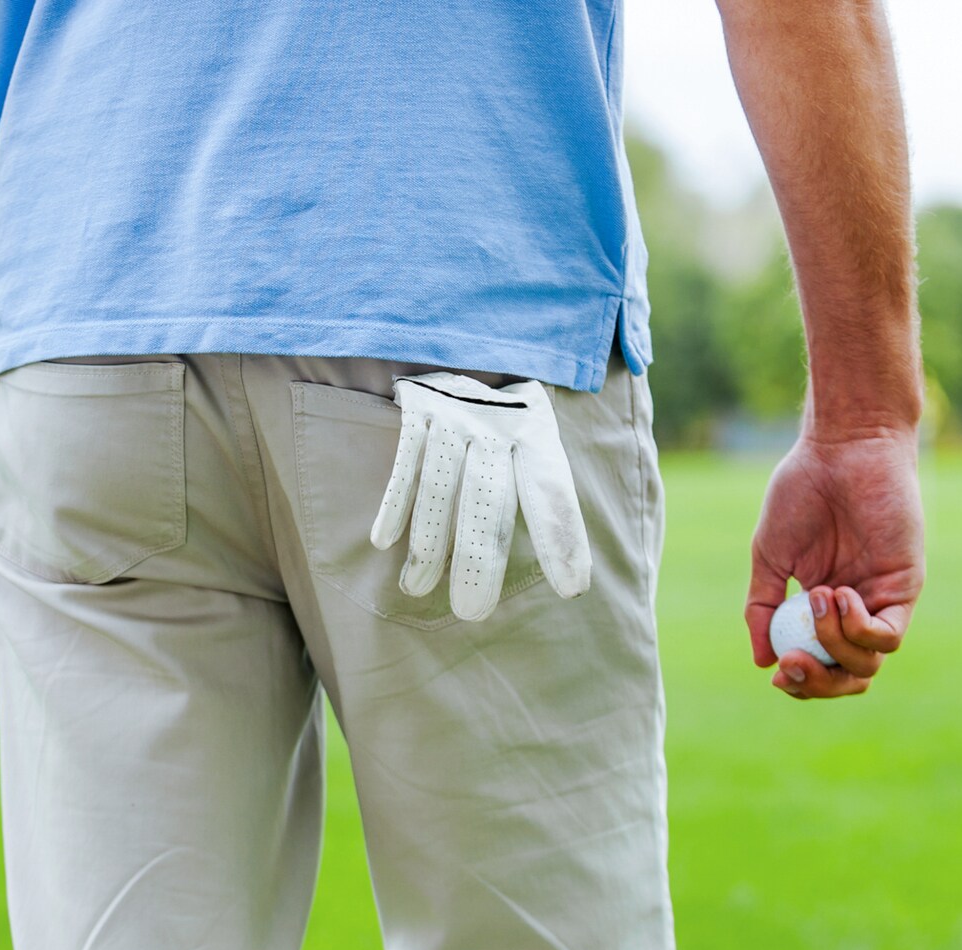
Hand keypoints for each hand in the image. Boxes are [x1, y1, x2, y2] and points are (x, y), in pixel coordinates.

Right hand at [369, 374, 590, 617]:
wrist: (469, 326)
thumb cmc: (507, 404)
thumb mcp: (537, 428)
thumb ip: (549, 485)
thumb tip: (575, 568)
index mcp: (537, 431)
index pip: (551, 490)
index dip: (561, 537)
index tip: (571, 587)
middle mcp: (497, 422)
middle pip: (489, 498)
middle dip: (478, 557)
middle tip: (472, 610)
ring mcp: (456, 414)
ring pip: (442, 484)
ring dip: (428, 541)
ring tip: (418, 590)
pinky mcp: (420, 407)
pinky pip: (407, 461)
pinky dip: (396, 502)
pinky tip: (386, 543)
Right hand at [746, 429, 924, 698]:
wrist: (841, 449)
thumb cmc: (802, 492)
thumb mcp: (770, 558)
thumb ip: (764, 607)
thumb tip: (762, 661)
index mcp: (823, 607)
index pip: (819, 665)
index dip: (801, 681)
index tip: (777, 673)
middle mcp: (856, 610)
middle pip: (847, 677)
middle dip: (818, 683)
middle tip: (791, 664)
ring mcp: (881, 599)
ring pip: (867, 664)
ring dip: (834, 645)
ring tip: (815, 598)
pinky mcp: (905, 585)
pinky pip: (887, 636)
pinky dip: (858, 629)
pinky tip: (838, 593)